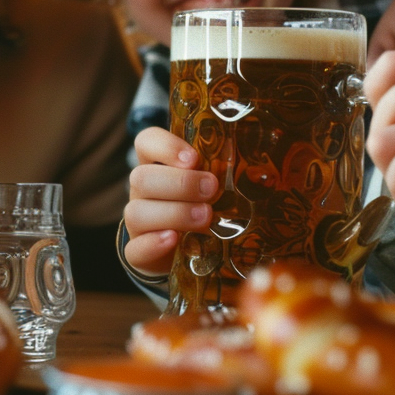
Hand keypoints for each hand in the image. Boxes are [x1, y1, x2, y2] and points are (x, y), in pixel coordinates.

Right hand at [122, 127, 217, 277]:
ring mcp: (137, 223)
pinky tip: (174, 240)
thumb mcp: (211, 186)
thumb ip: (221, 174)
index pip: (147, 142)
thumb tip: (259, 168)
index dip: (165, 146)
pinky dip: (154, 243)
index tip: (193, 159)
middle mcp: (143, 192)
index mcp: (157, 166)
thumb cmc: (203, 207)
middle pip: (141, 177)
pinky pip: (135, 248)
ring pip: (137, 212)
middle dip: (179, 183)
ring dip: (174, 213)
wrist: (185, 251)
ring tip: (205, 217)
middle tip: (211, 190)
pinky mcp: (138, 252)